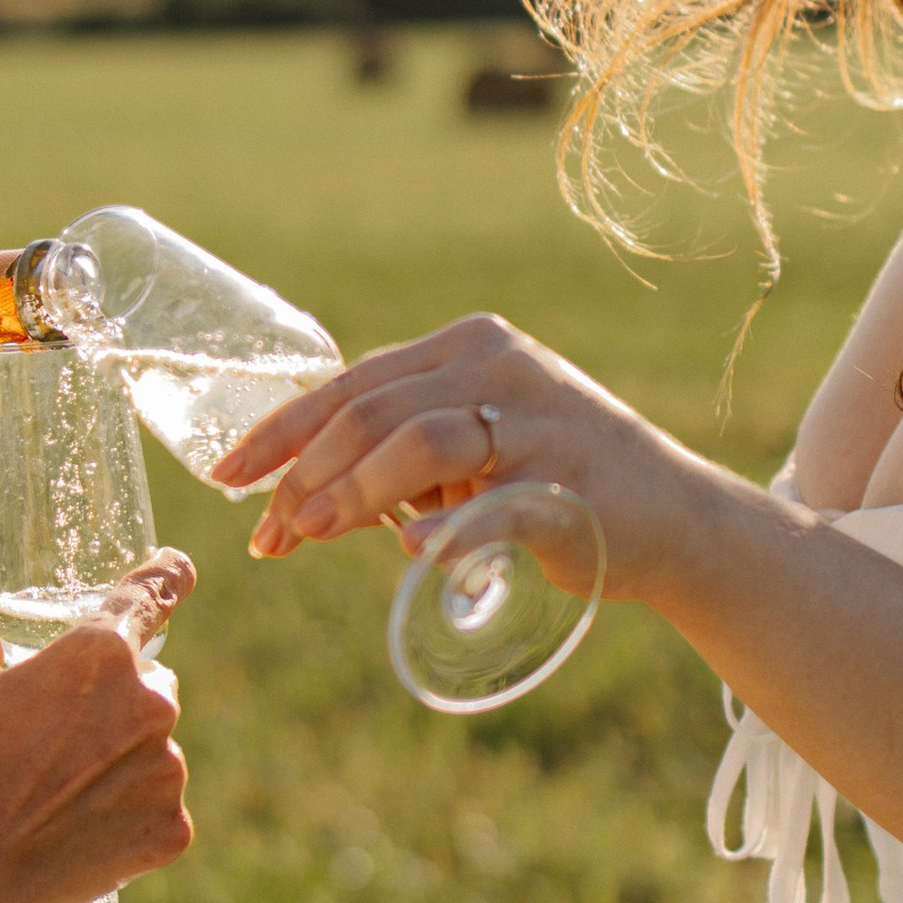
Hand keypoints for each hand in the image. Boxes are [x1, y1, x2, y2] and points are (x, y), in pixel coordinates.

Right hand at [0, 551, 196, 902]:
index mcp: (100, 653)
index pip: (153, 593)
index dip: (168, 574)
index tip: (178, 567)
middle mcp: (150, 703)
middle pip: (150, 684)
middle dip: (114, 701)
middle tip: (57, 738)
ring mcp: (167, 769)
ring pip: (154, 748)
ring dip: (121, 759)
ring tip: (58, 794)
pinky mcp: (171, 827)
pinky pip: (157, 807)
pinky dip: (127, 814)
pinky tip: (79, 830)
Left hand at [225, 315, 695, 595]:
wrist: (675, 517)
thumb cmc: (551, 482)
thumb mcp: (472, 445)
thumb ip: (396, 451)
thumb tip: (291, 497)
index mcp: (466, 346)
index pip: (353, 383)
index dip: (283, 431)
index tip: (227, 475)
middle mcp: (500, 367)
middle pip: (374, 412)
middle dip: (305, 473)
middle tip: (268, 530)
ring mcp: (540, 422)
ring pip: (422, 443)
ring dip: (353, 492)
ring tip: (307, 533)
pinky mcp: (574, 484)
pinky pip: (502, 503)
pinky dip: (454, 529)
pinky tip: (414, 555)